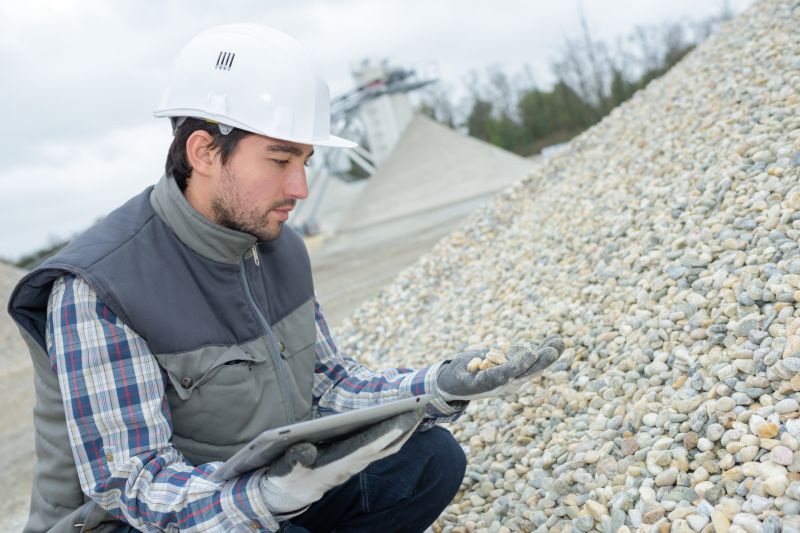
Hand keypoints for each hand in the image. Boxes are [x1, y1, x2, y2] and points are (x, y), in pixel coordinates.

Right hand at [261, 408, 424, 514]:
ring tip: (417, 408)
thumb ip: (293, 460)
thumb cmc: (286, 479)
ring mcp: (357, 463)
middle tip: (421, 405)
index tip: (405, 416)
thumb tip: (306, 450)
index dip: (388, 431)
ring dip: (403, 430)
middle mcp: (352, 464)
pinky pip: (382, 447)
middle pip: (386, 446)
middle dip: (404, 427)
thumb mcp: (283, 470)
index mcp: (337, 464)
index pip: (368, 446)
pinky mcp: (356, 460)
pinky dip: (394, 434)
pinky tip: (400, 421)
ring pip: (387, 447)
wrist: (288, 495)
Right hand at [435, 336, 563, 401]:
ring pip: (533, 365)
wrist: (460, 384)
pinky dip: (542, 350)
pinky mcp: (516, 369)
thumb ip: (469, 369)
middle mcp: (505, 384)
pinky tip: (555, 341)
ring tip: (560, 341)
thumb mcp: (458, 374)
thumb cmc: (456, 377)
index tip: (530, 354)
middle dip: (540, 361)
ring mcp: (513, 377)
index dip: (519, 365)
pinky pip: (531, 360)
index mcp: (490, 386)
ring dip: (546, 354)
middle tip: (553, 351)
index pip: (506, 375)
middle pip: (525, 372)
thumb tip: (478, 364)